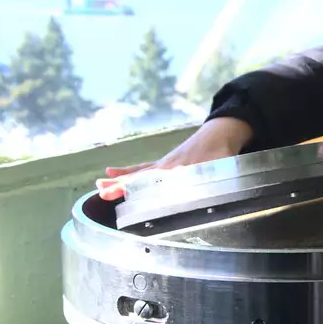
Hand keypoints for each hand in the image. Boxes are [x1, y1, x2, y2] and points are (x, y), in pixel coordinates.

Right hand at [97, 117, 253, 200]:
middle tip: (103, 192)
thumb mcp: (221, 167)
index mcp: (176, 169)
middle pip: (139, 178)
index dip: (136, 187)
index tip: (121, 192)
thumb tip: (211, 190)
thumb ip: (215, 178)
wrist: (220, 131)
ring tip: (100, 185)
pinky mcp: (165, 163)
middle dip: (120, 185)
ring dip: (119, 180)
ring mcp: (164, 164)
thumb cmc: (222, 150)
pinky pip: (143, 168)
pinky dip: (129, 171)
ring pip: (137, 173)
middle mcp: (165, 166)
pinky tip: (113, 171)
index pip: (153, 180)